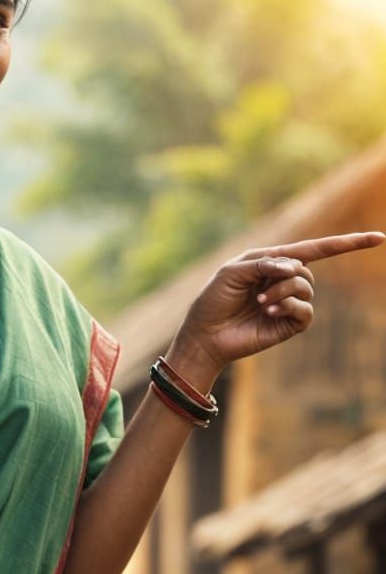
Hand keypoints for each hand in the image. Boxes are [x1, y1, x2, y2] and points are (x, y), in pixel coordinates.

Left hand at [171, 231, 384, 381]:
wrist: (205, 335)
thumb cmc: (213, 300)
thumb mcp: (232, 272)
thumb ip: (263, 263)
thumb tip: (295, 267)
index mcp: (273, 262)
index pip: (316, 249)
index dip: (347, 243)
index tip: (380, 238)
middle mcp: (284, 281)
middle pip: (308, 269)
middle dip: (285, 276)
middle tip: (258, 292)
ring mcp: (289, 304)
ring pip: (307, 288)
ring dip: (283, 292)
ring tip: (260, 303)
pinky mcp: (290, 325)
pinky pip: (306, 310)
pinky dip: (289, 307)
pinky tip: (268, 312)